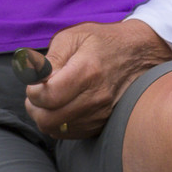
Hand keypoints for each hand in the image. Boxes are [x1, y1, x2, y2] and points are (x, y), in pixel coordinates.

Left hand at [23, 20, 171, 139]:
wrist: (139, 55)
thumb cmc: (101, 42)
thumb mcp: (72, 37)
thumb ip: (49, 58)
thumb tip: (32, 77)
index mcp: (87, 71)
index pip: (48, 96)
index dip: (32, 91)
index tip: (34, 82)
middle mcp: (96, 98)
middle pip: (49, 119)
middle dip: (34, 107)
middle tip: (36, 93)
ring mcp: (102, 114)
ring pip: (57, 129)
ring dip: (44, 116)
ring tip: (47, 99)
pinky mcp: (103, 124)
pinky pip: (70, 134)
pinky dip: (59, 124)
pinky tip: (61, 107)